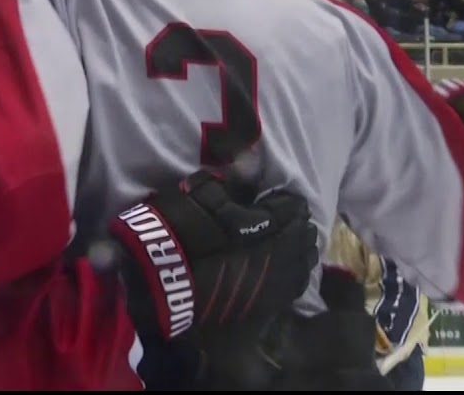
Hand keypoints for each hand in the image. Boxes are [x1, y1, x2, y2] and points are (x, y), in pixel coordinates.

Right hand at [109, 170, 317, 343]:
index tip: (282, 197)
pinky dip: (295, 275)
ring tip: (291, 243)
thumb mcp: (200, 192)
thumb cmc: (177, 231)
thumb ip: (232, 178)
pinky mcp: (263, 306)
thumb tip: (253, 157)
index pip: (293, 208)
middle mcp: (275, 255)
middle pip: (304, 237)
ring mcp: (271, 284)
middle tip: (290, 219)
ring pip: (304, 265)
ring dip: (301, 250)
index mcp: (262, 224)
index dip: (289, 201)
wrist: (160, 280)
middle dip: (299, 225)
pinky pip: (294, 288)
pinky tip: (287, 269)